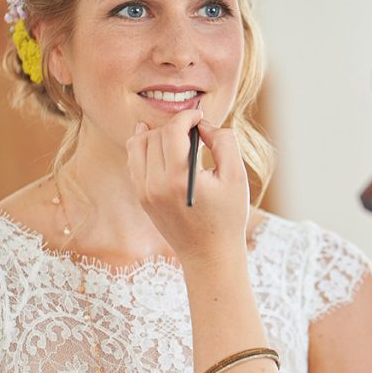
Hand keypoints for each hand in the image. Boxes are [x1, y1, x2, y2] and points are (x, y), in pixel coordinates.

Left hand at [127, 108, 249, 267]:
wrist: (209, 256)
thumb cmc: (227, 218)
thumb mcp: (236, 177)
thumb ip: (224, 142)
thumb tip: (204, 125)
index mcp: (177, 179)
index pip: (172, 130)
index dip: (187, 116)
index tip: (200, 116)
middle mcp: (154, 185)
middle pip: (155, 135)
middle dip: (175, 125)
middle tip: (194, 128)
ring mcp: (144, 192)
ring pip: (138, 145)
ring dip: (157, 134)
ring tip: (177, 137)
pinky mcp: (142, 198)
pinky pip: (135, 162)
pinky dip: (146, 149)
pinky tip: (161, 147)